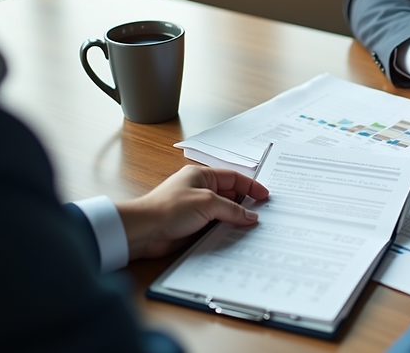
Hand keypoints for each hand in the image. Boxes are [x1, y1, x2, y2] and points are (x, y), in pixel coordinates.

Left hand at [116, 165, 268, 259]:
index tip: (265, 196)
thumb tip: (251, 216)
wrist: (144, 231)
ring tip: (254, 226)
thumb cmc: (169, 209)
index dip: (251, 186)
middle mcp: (200, 189)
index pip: (233, 178)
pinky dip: (227, 229)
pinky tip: (237, 235)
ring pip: (224, 211)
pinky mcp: (194, 225)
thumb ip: (232, 209)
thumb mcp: (207, 203)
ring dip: (236, 218)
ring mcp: (197, 208)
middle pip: (230, 194)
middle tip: (263, 213)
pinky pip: (216, 225)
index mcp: (202, 175)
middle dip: (246, 203)